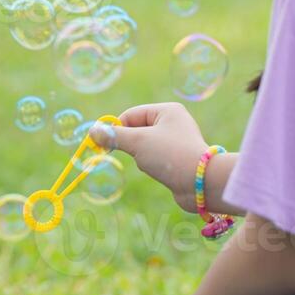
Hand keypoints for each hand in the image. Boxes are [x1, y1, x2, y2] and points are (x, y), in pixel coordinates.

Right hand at [90, 103, 208, 213]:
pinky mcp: (177, 159)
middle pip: (137, 130)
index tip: (105, 143)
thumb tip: (92, 131)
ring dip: (142, 157)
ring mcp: (176, 142)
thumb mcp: (137, 142)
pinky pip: (154, 159)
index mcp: (167, 110)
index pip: (131, 115)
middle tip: (137, 154)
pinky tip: (160, 172)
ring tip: (155, 164)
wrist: (202, 183)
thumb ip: (113, 136)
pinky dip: (151, 166)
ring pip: (144, 147)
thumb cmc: (170, 155)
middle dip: (132, 145)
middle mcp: (173, 123)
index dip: (117, 128)